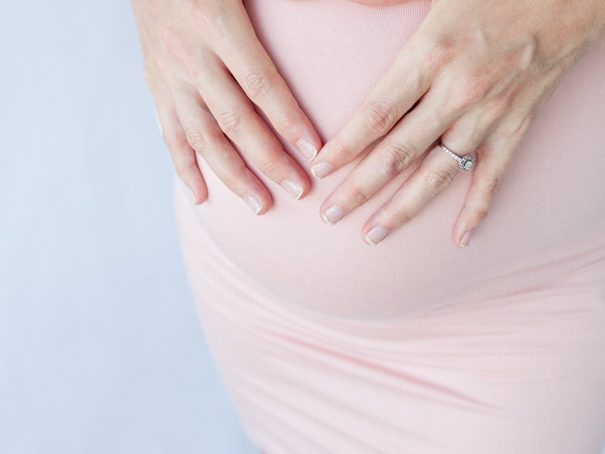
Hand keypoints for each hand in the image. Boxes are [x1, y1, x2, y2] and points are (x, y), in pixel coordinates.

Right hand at [131, 0, 320, 212]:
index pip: (261, 84)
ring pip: (202, 136)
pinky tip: (202, 197)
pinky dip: (185, 168)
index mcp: (219, 24)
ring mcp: (169, 75)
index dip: (289, 120)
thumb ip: (301, 0)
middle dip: (269, 160)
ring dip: (233, 176)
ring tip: (261, 206)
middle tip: (300, 191)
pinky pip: (169, 134)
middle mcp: (191, 55)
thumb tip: (373, 3)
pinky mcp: (154, 85)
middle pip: (235, 119)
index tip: (317, 152)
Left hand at [309, 0, 604, 244]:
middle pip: (398, 153)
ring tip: (372, 236)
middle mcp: (458, 92)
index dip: (346, 145)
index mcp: (431, 54)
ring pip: (437, 174)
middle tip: (330, 215)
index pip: (378, 113)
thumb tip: (344, 3)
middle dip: (360, 188)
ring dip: (403, 209)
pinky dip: (477, 209)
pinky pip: (492, 176)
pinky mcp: (516, 126)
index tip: (320, 169)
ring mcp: (489, 115)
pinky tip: (460, 237)